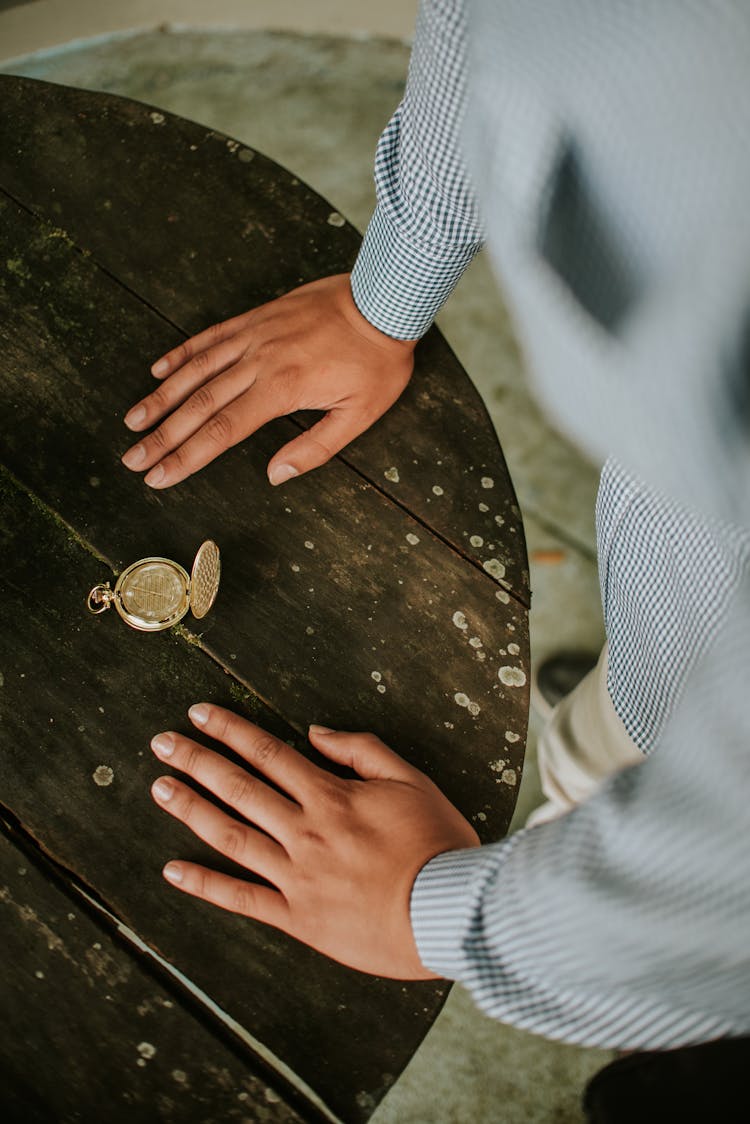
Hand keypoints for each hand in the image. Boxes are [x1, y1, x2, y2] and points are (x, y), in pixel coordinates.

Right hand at [122, 274, 415, 488]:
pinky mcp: (255, 318)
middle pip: (198, 405)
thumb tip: (275, 475)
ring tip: (133, 421)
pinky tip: (158, 370)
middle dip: (161, 436)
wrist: (383, 297)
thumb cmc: (377, 360)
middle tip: (132, 460)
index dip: (186, 457)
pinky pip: (209, 337)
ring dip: (160, 397)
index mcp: (281, 390)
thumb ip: (315, 448)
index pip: (222, 431)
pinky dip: (181, 353)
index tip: (159, 476)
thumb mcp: (360, 414)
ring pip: (195, 370)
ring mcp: (253, 336)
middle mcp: (258, 362)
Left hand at [149, 705, 478, 977]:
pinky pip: (242, 900)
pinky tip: (173, 871)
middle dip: (197, 761)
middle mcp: (305, 831)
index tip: (199, 715)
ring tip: (159, 788)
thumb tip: (314, 733)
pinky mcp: (299, 919)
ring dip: (191, 810)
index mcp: (330, 796)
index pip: (268, 753)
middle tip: (162, 743)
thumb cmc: (437, 844)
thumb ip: (361, 751)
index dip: (230, 730)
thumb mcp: (411, 780)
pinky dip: (205, 885)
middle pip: (239, 788)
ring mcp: (297, 876)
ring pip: (232, 836)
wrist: (449, 913)